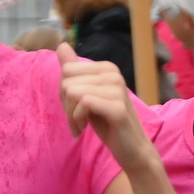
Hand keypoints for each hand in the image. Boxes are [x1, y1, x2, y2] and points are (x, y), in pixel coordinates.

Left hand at [57, 42, 152, 168]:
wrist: (131, 149)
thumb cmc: (107, 122)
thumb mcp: (87, 94)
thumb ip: (74, 71)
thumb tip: (61, 45)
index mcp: (107, 68)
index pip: (67, 70)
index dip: (64, 92)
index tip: (73, 107)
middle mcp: (113, 74)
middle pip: (67, 82)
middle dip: (65, 105)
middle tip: (77, 120)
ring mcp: (117, 89)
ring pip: (72, 92)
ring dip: (70, 115)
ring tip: (80, 126)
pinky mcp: (117, 107)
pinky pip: (83, 103)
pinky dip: (77, 119)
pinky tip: (84, 129)